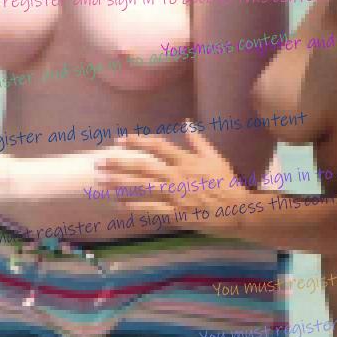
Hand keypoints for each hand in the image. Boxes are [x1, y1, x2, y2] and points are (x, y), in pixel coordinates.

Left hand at [96, 128, 255, 231]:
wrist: (237, 210)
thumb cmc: (226, 183)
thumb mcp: (215, 157)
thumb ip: (198, 141)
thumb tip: (186, 122)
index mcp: (186, 160)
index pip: (158, 147)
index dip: (138, 141)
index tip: (121, 139)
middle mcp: (177, 176)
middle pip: (143, 167)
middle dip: (119, 163)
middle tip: (100, 162)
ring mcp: (174, 196)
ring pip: (141, 188)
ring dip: (119, 184)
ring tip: (100, 182)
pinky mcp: (174, 213)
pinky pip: (149, 209)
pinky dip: (133, 206)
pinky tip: (118, 204)